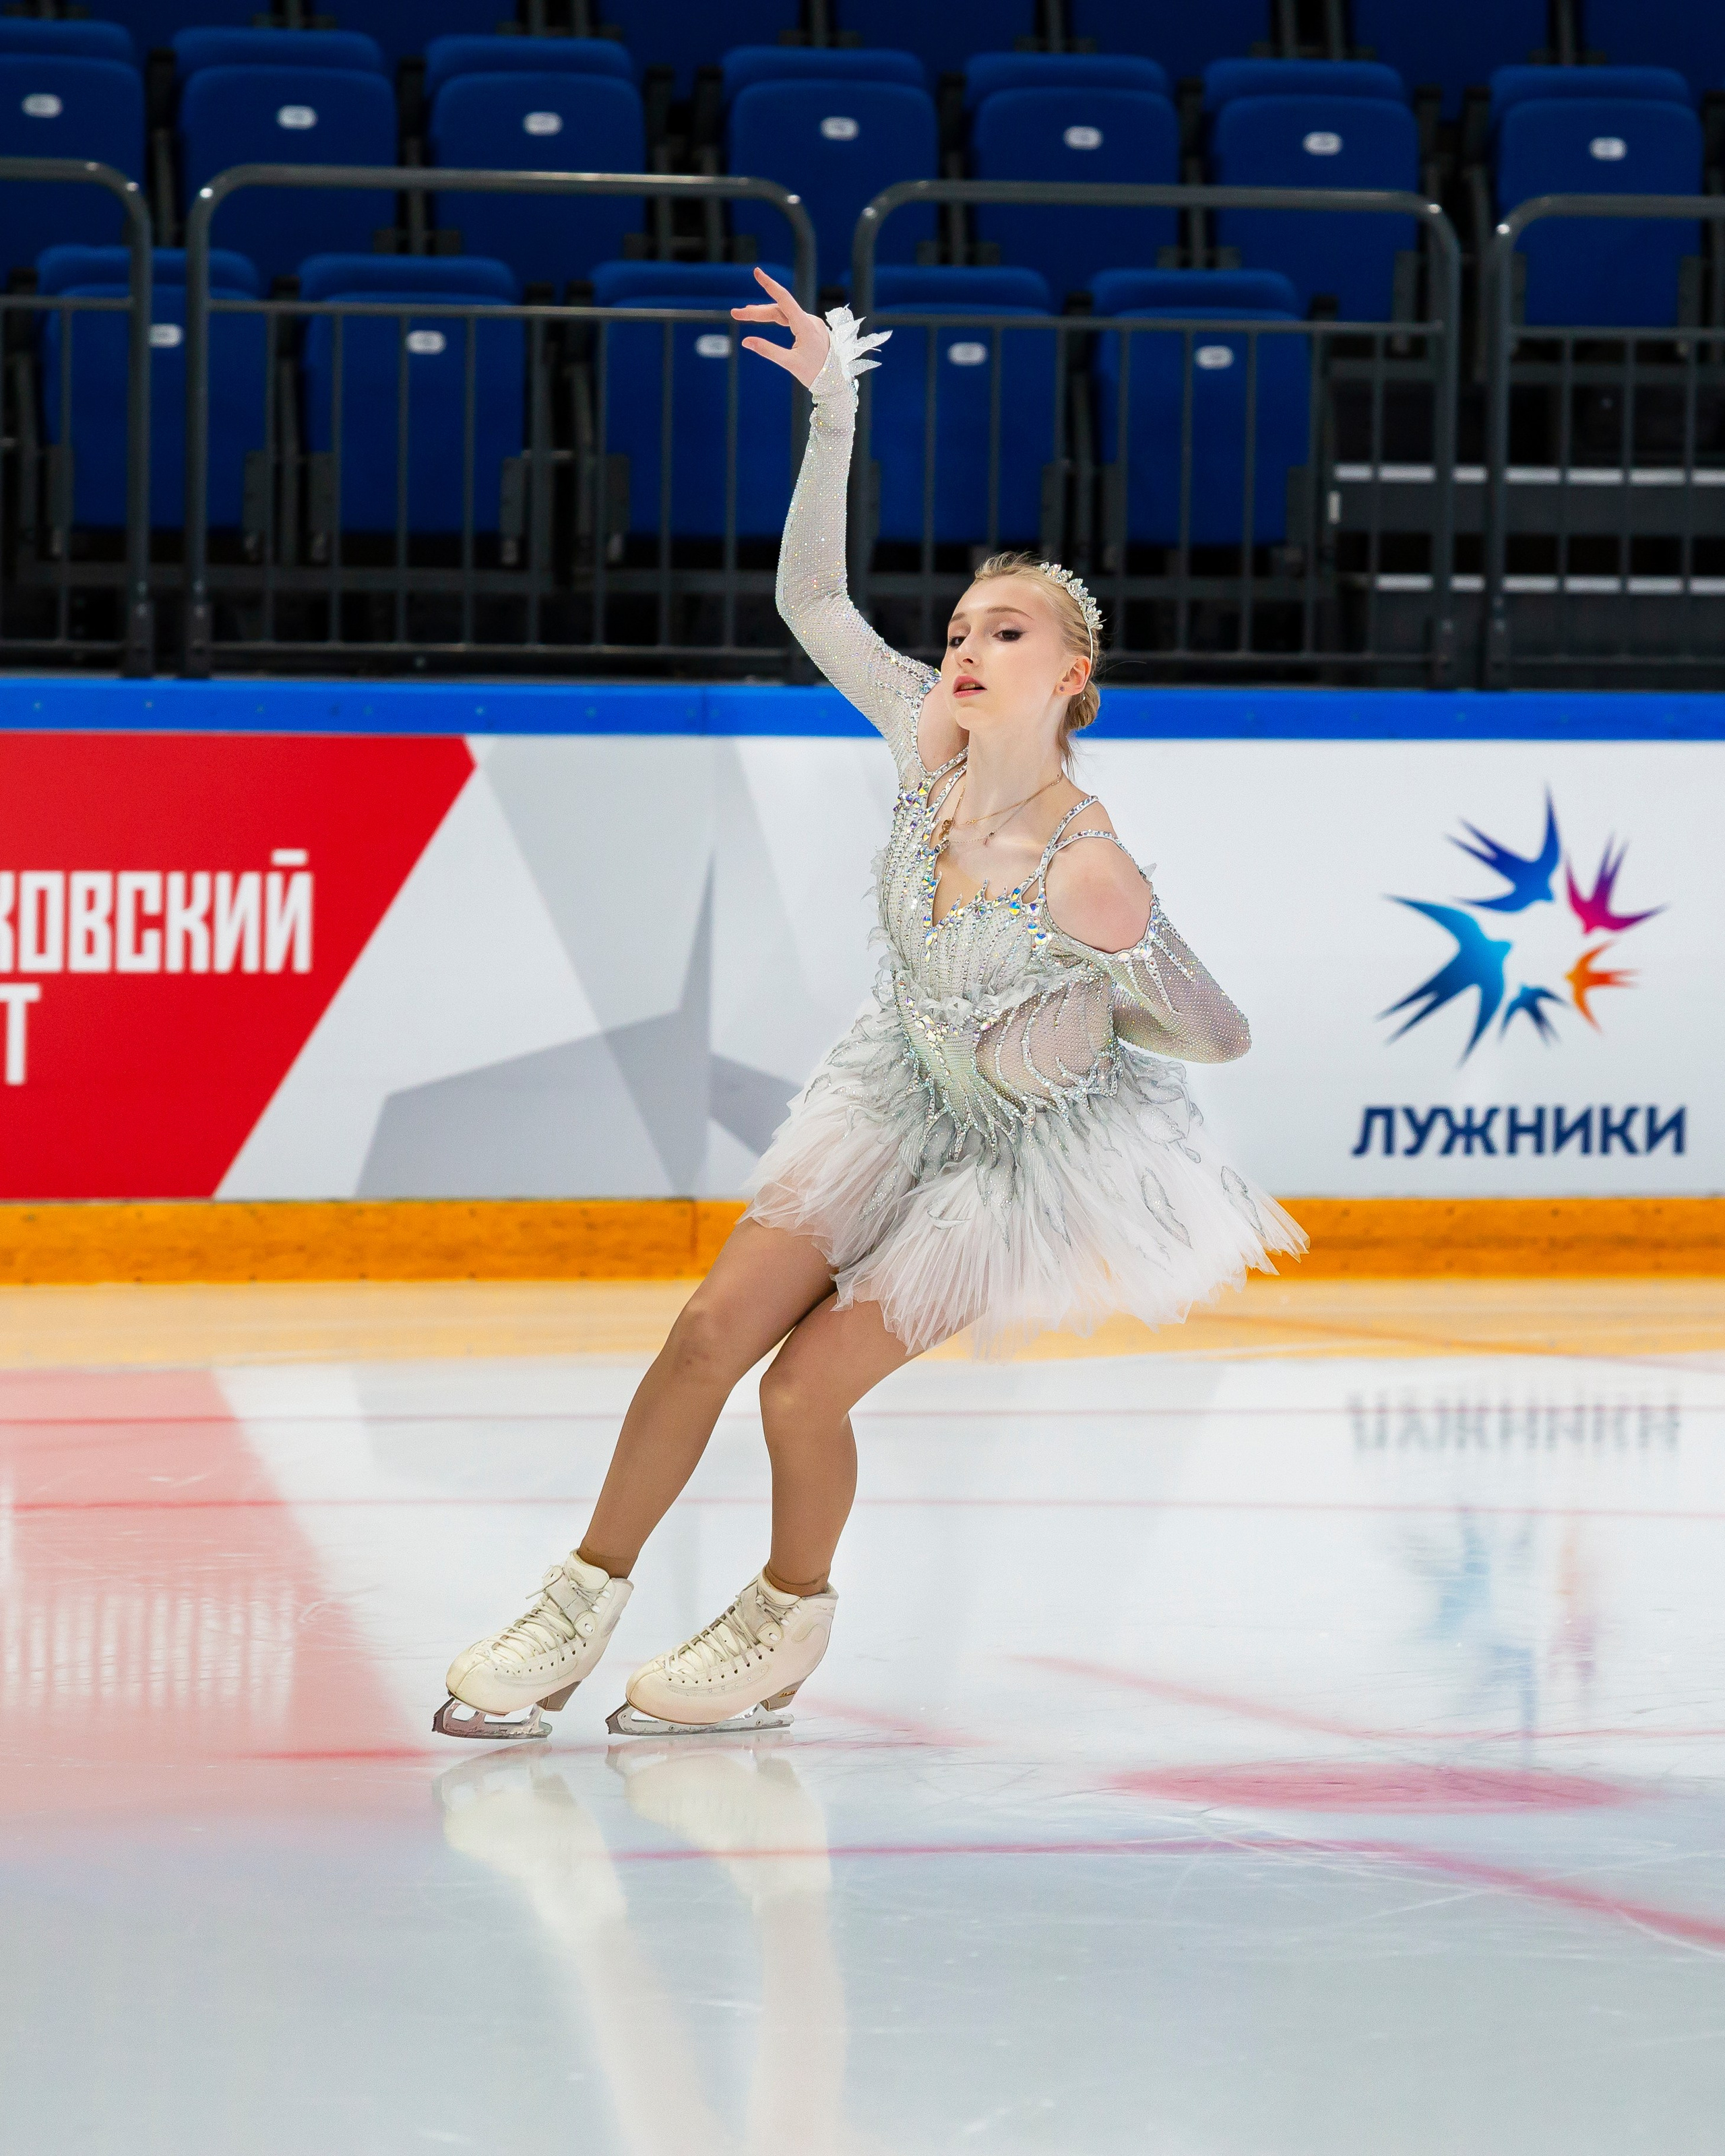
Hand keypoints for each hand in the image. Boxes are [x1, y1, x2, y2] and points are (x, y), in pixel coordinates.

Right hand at [731, 266, 830, 387]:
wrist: (834, 382)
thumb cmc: (815, 374)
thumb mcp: (789, 363)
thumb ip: (768, 350)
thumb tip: (745, 342)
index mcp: (806, 326)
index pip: (784, 299)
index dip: (769, 285)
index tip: (757, 272)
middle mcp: (810, 320)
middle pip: (779, 310)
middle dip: (757, 312)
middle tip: (735, 314)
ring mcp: (811, 323)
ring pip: (784, 314)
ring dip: (765, 314)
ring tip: (745, 313)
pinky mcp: (811, 328)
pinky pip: (791, 319)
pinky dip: (777, 318)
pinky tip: (765, 317)